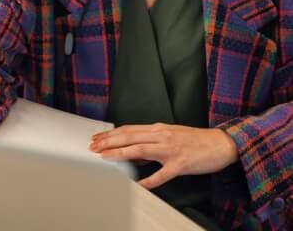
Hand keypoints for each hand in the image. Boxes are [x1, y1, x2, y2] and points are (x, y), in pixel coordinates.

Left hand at [90, 123, 238, 188]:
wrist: (221, 144)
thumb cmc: (195, 141)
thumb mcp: (170, 135)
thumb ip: (151, 142)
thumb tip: (132, 152)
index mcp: (158, 129)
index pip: (128, 129)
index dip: (110, 133)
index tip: (97, 138)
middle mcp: (161, 136)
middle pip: (129, 137)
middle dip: (108, 141)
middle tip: (93, 146)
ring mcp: (170, 150)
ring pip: (139, 150)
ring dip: (119, 153)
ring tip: (104, 157)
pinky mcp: (180, 164)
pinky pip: (161, 174)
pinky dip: (148, 180)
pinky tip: (137, 186)